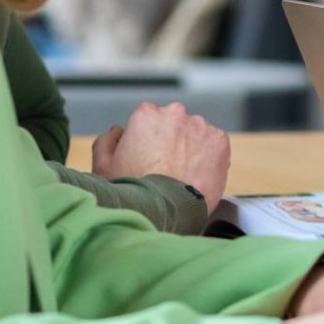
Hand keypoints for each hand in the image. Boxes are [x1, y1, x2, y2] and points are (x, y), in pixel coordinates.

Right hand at [90, 101, 229, 214]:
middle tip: (166, 166)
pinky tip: (197, 174)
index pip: (149, 118)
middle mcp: (176, 113)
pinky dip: (209, 157)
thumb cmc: (132, 190)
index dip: (147, 139)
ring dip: (192, 147)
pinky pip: (214, 145)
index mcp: (147, 114)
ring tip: (183, 173)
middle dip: (171, 139)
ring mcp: (201, 126)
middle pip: (175, 123)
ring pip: (196, 133)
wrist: (166, 209)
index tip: (148, 156)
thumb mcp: (103, 166)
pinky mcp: (221, 141)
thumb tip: (117, 130)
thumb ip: (107, 141)